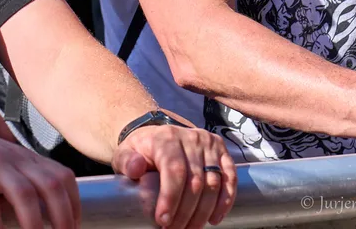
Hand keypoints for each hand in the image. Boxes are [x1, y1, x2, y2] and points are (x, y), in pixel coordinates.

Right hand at [0, 117, 80, 228]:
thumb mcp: (0, 162)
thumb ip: (20, 179)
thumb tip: (42, 212)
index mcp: (24, 156)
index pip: (62, 176)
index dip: (74, 204)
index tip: (74, 227)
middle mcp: (13, 156)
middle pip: (50, 185)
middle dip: (62, 217)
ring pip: (24, 193)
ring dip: (34, 224)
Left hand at [112, 124, 235, 228]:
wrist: (158, 136)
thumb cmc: (141, 150)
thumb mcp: (126, 153)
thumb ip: (127, 161)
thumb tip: (136, 168)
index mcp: (167, 138)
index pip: (174, 171)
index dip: (171, 198)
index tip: (163, 221)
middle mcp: (191, 138)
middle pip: (195, 182)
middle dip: (186, 212)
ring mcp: (209, 144)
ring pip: (213, 184)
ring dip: (204, 212)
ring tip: (191, 228)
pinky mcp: (222, 152)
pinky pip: (230, 179)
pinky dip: (225, 201)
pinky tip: (214, 218)